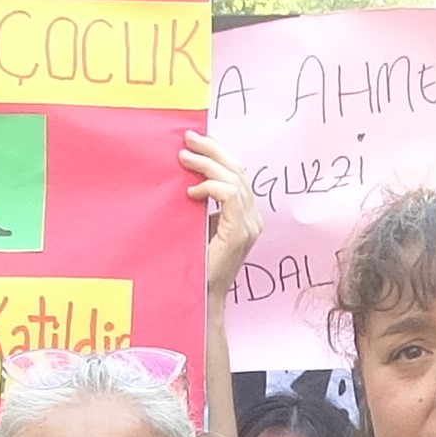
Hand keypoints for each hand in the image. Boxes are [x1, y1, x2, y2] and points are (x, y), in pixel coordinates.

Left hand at [184, 129, 260, 301]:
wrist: (202, 297)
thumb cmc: (196, 265)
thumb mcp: (198, 226)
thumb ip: (201, 205)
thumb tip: (184, 177)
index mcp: (245, 214)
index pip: (237, 173)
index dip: (219, 153)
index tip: (196, 141)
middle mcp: (252, 217)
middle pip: (238, 170)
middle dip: (212, 150)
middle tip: (188, 138)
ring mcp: (249, 225)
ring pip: (234, 180)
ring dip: (207, 164)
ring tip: (183, 158)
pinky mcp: (240, 233)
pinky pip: (230, 197)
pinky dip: (211, 188)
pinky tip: (191, 192)